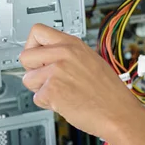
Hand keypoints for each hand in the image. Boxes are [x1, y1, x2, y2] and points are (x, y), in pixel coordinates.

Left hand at [19, 24, 144, 138]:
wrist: (119, 113)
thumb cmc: (111, 93)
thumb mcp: (93, 61)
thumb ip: (69, 55)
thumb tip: (49, 56)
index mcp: (74, 45)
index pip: (38, 31)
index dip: (33, 46)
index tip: (38, 56)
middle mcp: (64, 54)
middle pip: (25, 56)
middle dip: (32, 70)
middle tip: (48, 79)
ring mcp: (57, 71)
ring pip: (28, 79)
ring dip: (40, 89)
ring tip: (62, 92)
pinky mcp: (52, 90)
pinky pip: (37, 97)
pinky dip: (48, 104)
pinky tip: (66, 102)